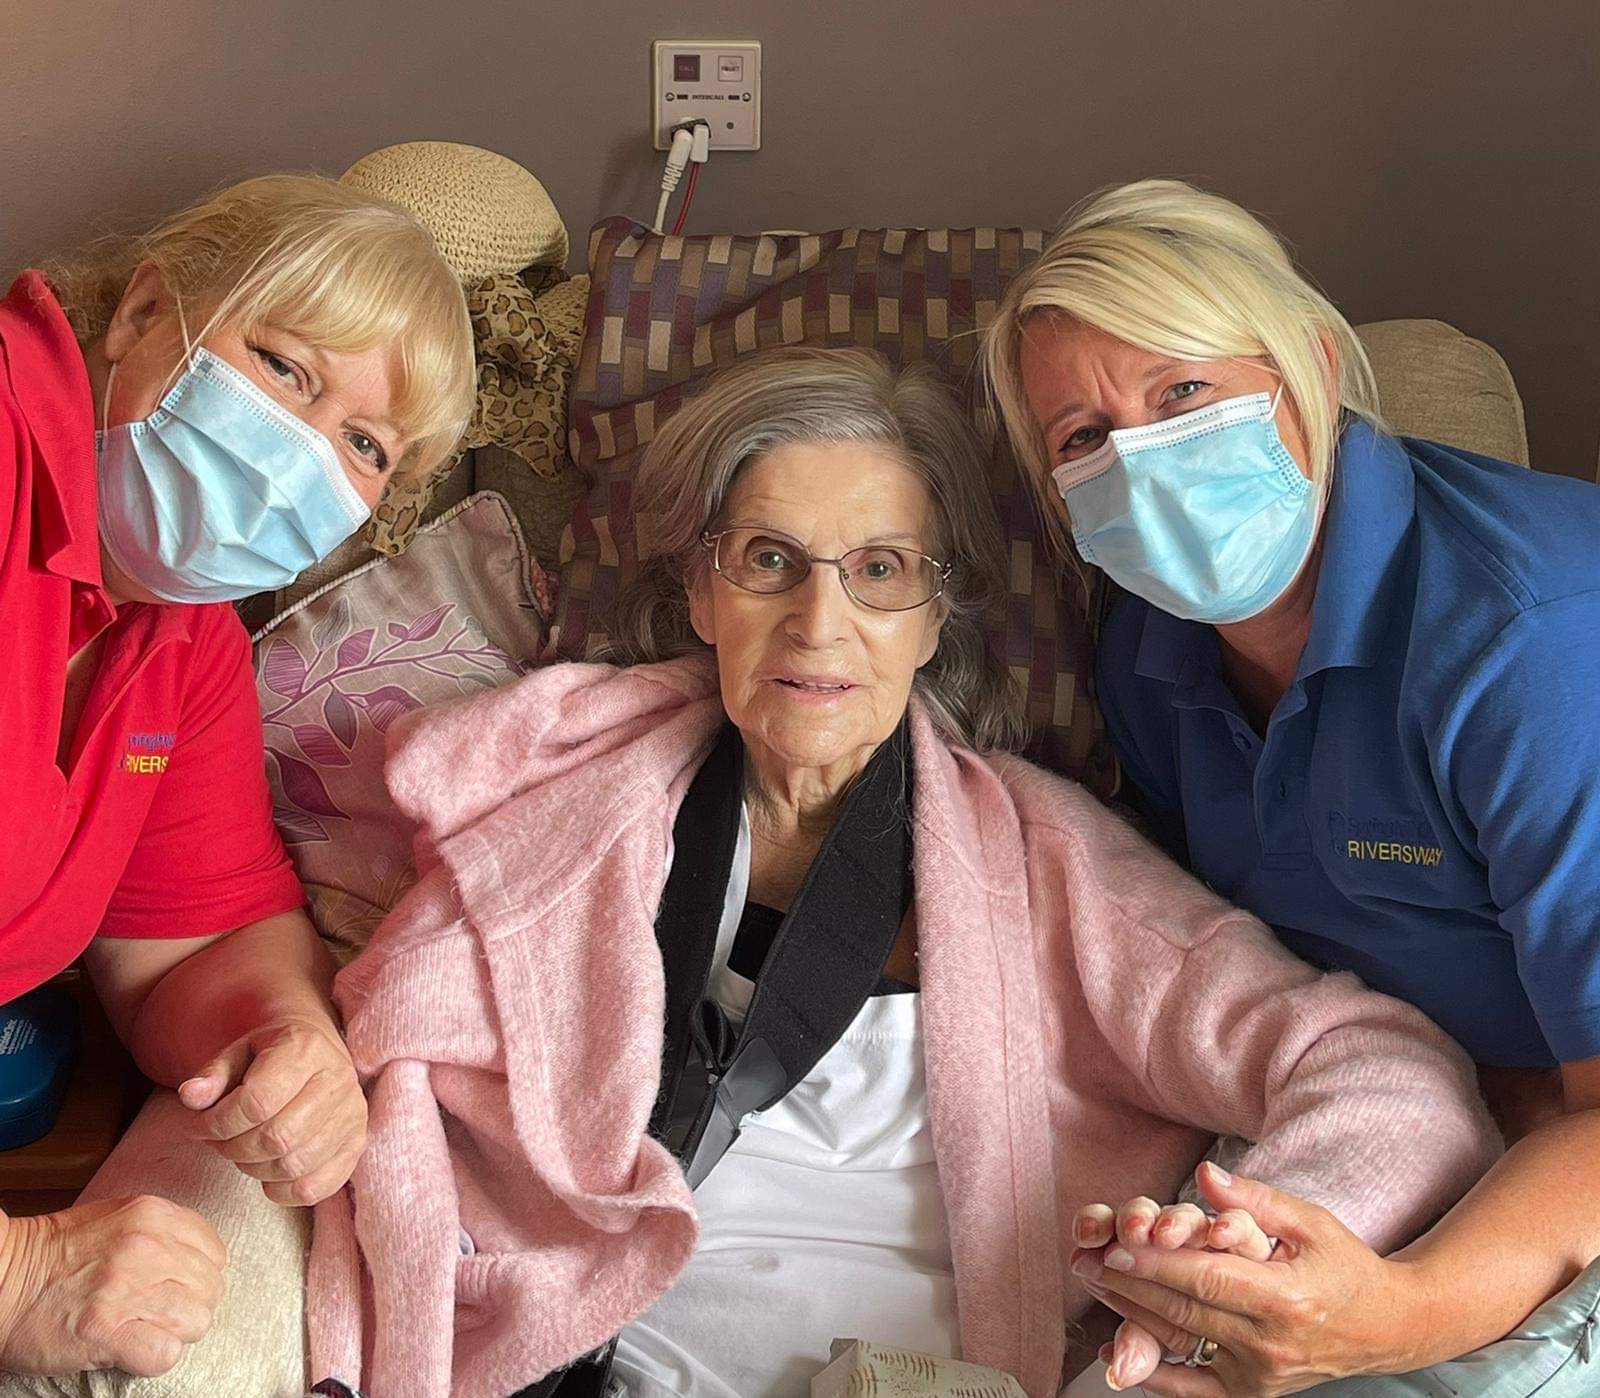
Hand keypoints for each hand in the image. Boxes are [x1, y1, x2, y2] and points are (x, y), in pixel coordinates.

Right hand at [0, 1196, 225, 1375]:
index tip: (175, 1287)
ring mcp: (128, 1289)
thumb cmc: (58, 1254)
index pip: (216, 1254)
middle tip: (154, 1313)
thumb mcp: (120, 1219)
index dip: (199, 1277)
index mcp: (154, 1215)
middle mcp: (147, 1247)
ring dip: (172, 1333)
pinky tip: (129, 1348)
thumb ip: (166, 1232)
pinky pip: (165, 1354)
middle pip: (211, 1290)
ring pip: (197, 1322)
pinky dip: (152, 1357)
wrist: (2, 1278)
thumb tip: (204, 1261)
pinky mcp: (107, 1332)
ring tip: (142, 1329)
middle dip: (188, 1307)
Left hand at [182, 1015, 365, 1205]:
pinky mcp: (356, 1144)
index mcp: (306, 1050)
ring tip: (241, 1151)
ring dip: (253, 1168)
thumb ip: (212, 1074)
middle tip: (218, 1141)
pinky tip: (266, 1170)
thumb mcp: (238, 1052)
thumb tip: (191, 1097)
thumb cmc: (271, 1054)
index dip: (218, 1123)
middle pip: (277, 1137)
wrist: (317, 1050)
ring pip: (293, 1165)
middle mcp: (338, 1081)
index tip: (199, 1126)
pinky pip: (314, 1188)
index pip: (258, 1101)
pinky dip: (281, 1190)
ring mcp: (353, 1115)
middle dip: (233, 1148)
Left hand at [1070, 1163, 1422, 1396]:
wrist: (1388, 1327)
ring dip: (1131, 1315)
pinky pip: (1194, 1389)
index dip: (1157, 1264)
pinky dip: (1154, 1374)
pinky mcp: (1255, 1392)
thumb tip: (1206, 1176)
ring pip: (1183, 1344)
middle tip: (1088, 1259)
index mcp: (1287, 1299)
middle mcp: (1272, 1345)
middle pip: (1186, 1312)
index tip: (1116, 1246)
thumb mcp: (1310, 1222)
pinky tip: (1119, 1353)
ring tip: (1095, 1284)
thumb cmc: (1346, 1267)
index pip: (1207, 1281)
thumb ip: (1255, 1199)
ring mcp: (1262, 1376)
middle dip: (1130, 1284)